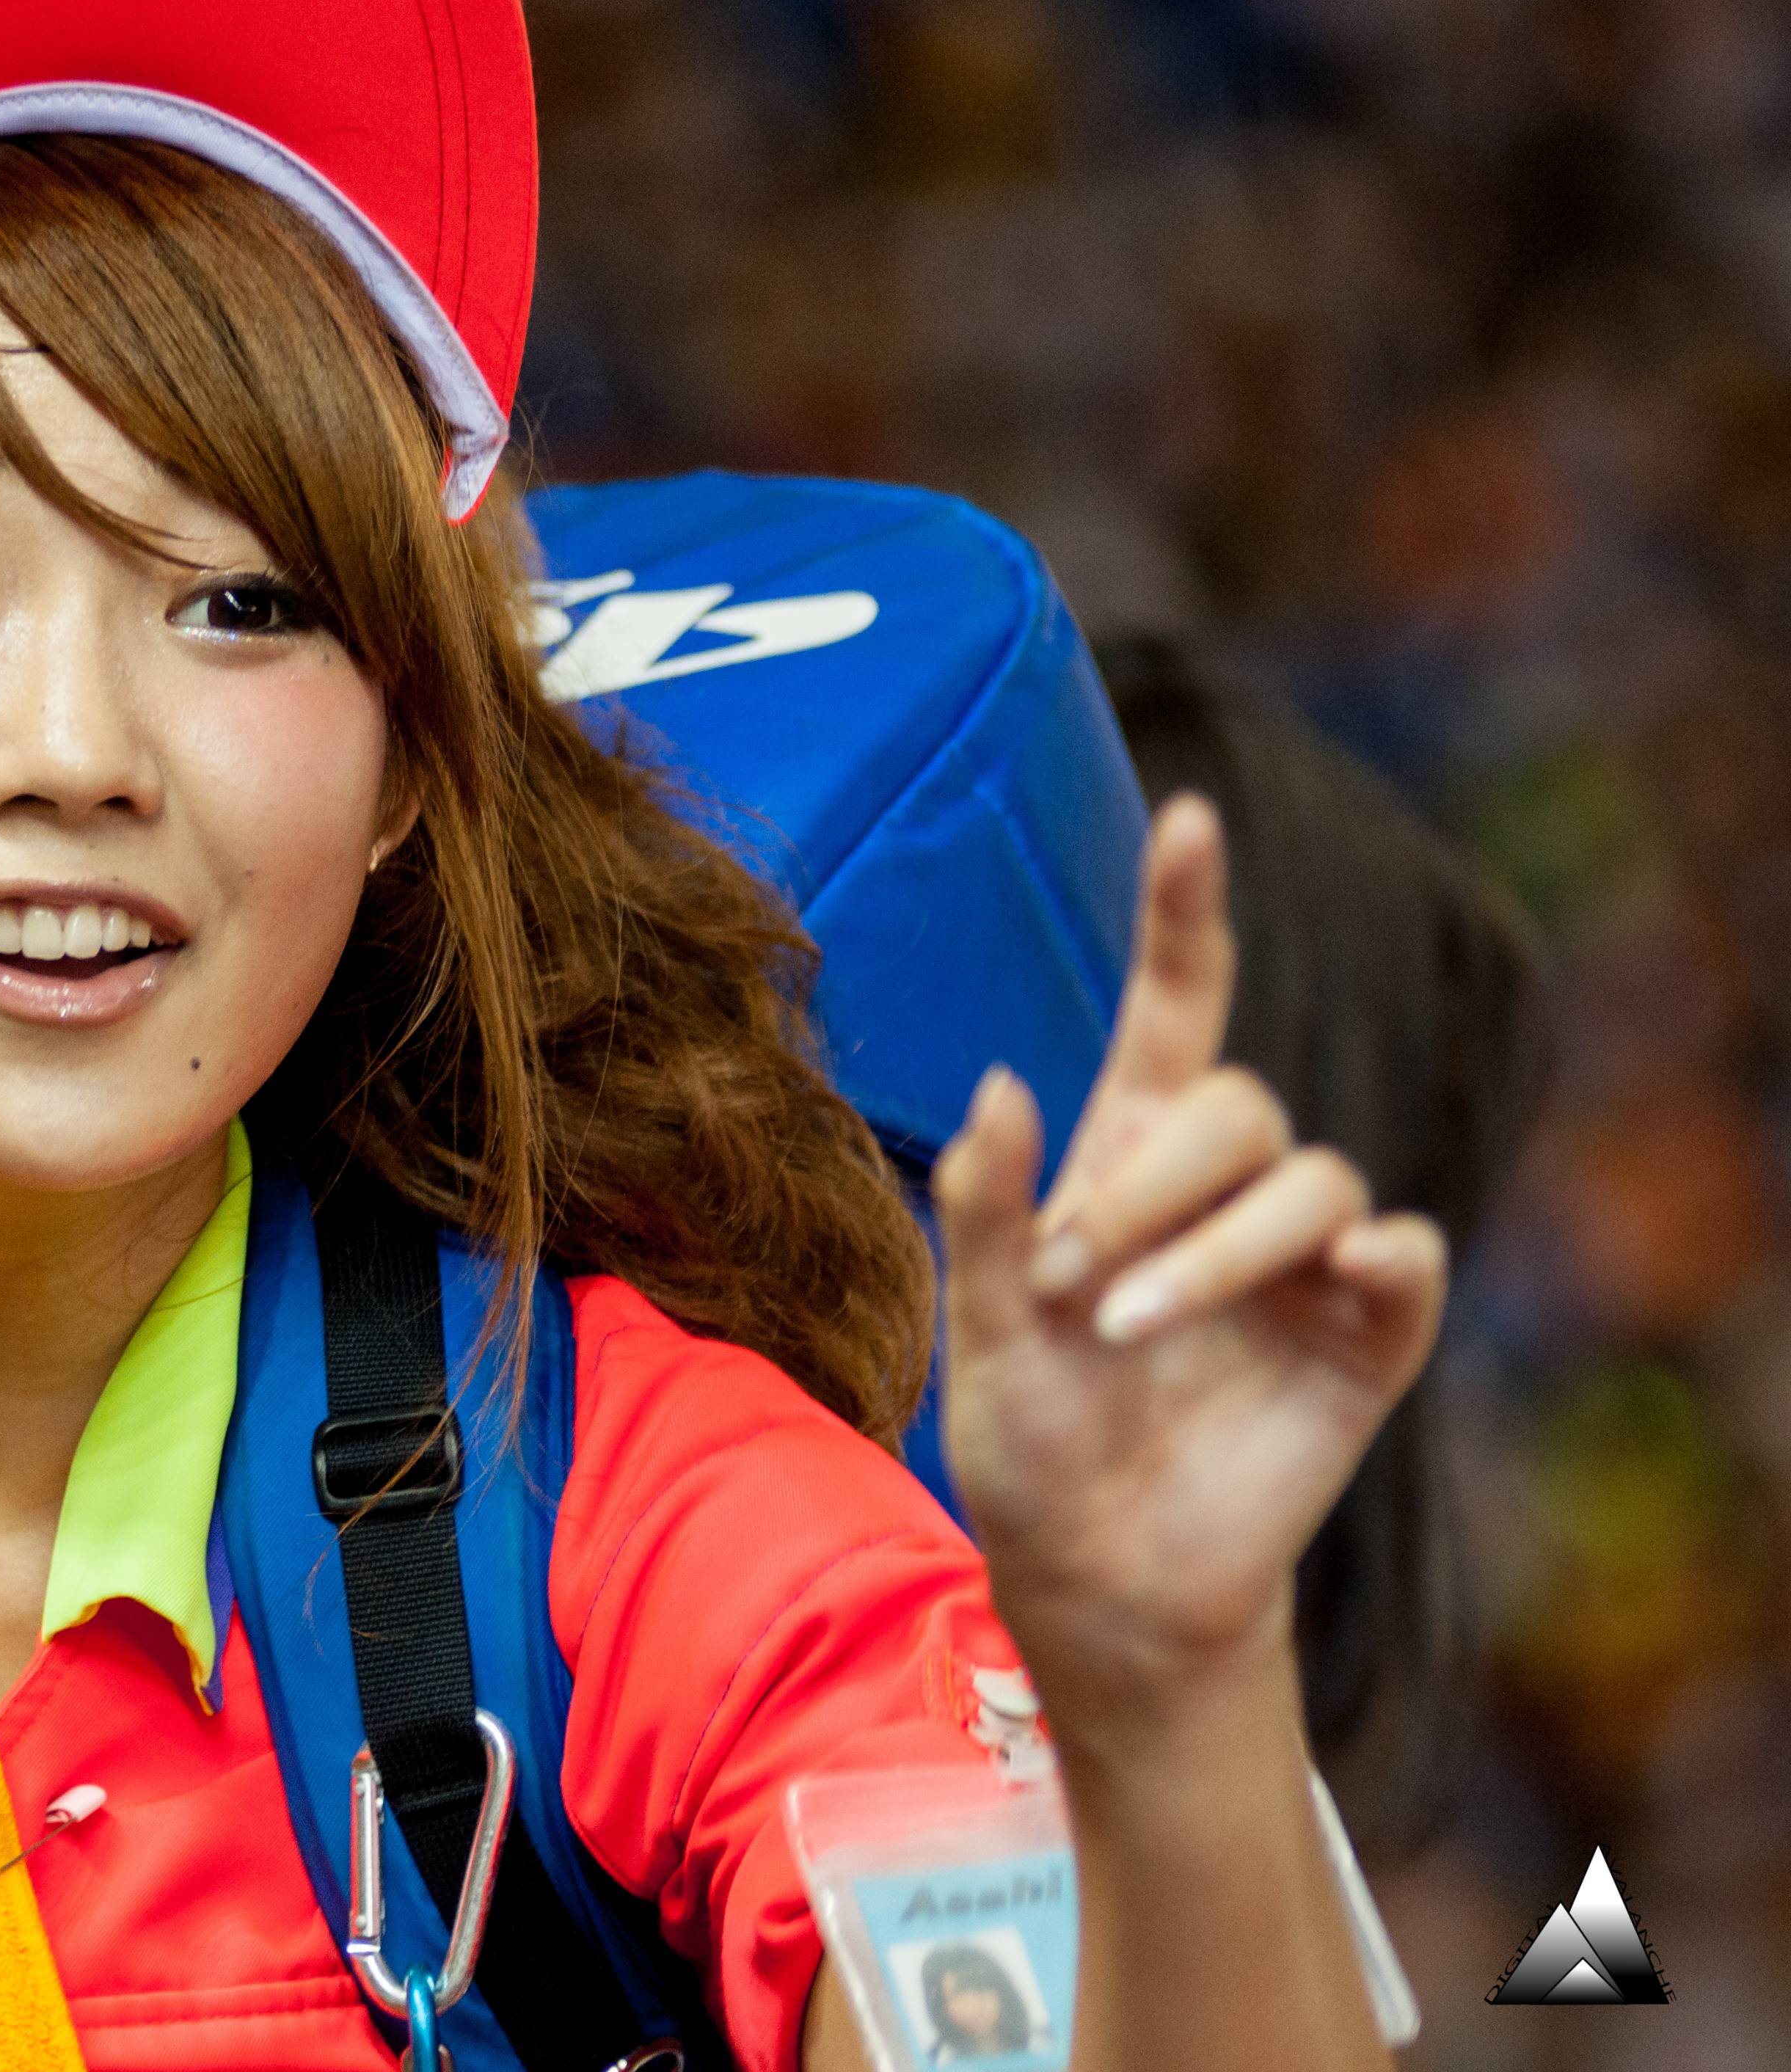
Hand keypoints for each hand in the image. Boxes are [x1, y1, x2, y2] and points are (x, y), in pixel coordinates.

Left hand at [930, 795, 1447, 1750]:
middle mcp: (1221, 1190)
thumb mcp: (984, 1326)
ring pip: (1309, 1176)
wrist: (1096, 1572)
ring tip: (1131, 1327)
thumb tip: (1002, 1081)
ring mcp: (1302, 1260)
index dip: (1186, 912)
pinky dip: (1369, 1257)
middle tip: (1076, 1284)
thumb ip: (989, 1209)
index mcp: (1123, 1158)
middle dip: (1148, 1186)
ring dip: (1217, 1248)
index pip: (1174, 1005)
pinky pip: (1402, 1255)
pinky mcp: (1368, 1334)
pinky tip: (1329, 1281)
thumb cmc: (1032, 1443)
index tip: (1190, 816)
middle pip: (1234, 1102)